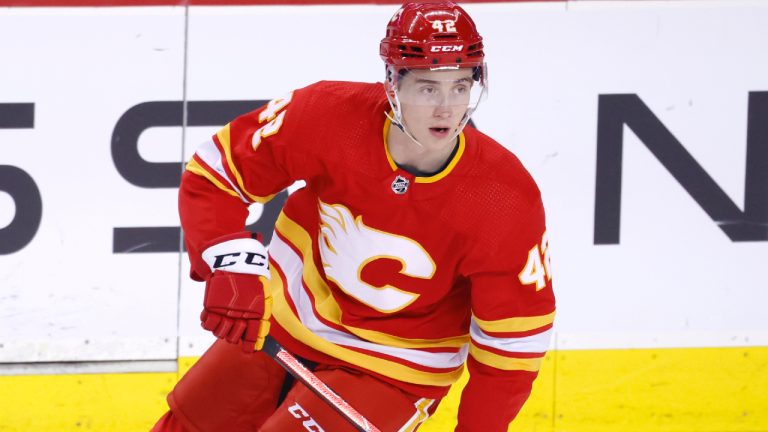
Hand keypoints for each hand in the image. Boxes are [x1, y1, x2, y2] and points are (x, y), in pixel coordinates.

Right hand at [200, 232, 271, 351]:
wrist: (236, 260)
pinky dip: (207, 323)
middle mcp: (240, 315)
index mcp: (256, 313)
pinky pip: (207, 324)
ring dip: (220, 330)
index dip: (250, 345)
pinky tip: (211, 317)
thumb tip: (260, 333)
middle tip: (233, 328)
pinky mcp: (212, 306)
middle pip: (233, 338)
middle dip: (233, 336)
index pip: (252, 337)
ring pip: (219, 333)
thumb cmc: (252, 276)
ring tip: (222, 322)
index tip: (249, 350)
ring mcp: (225, 311)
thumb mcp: (263, 294)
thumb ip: (261, 313)